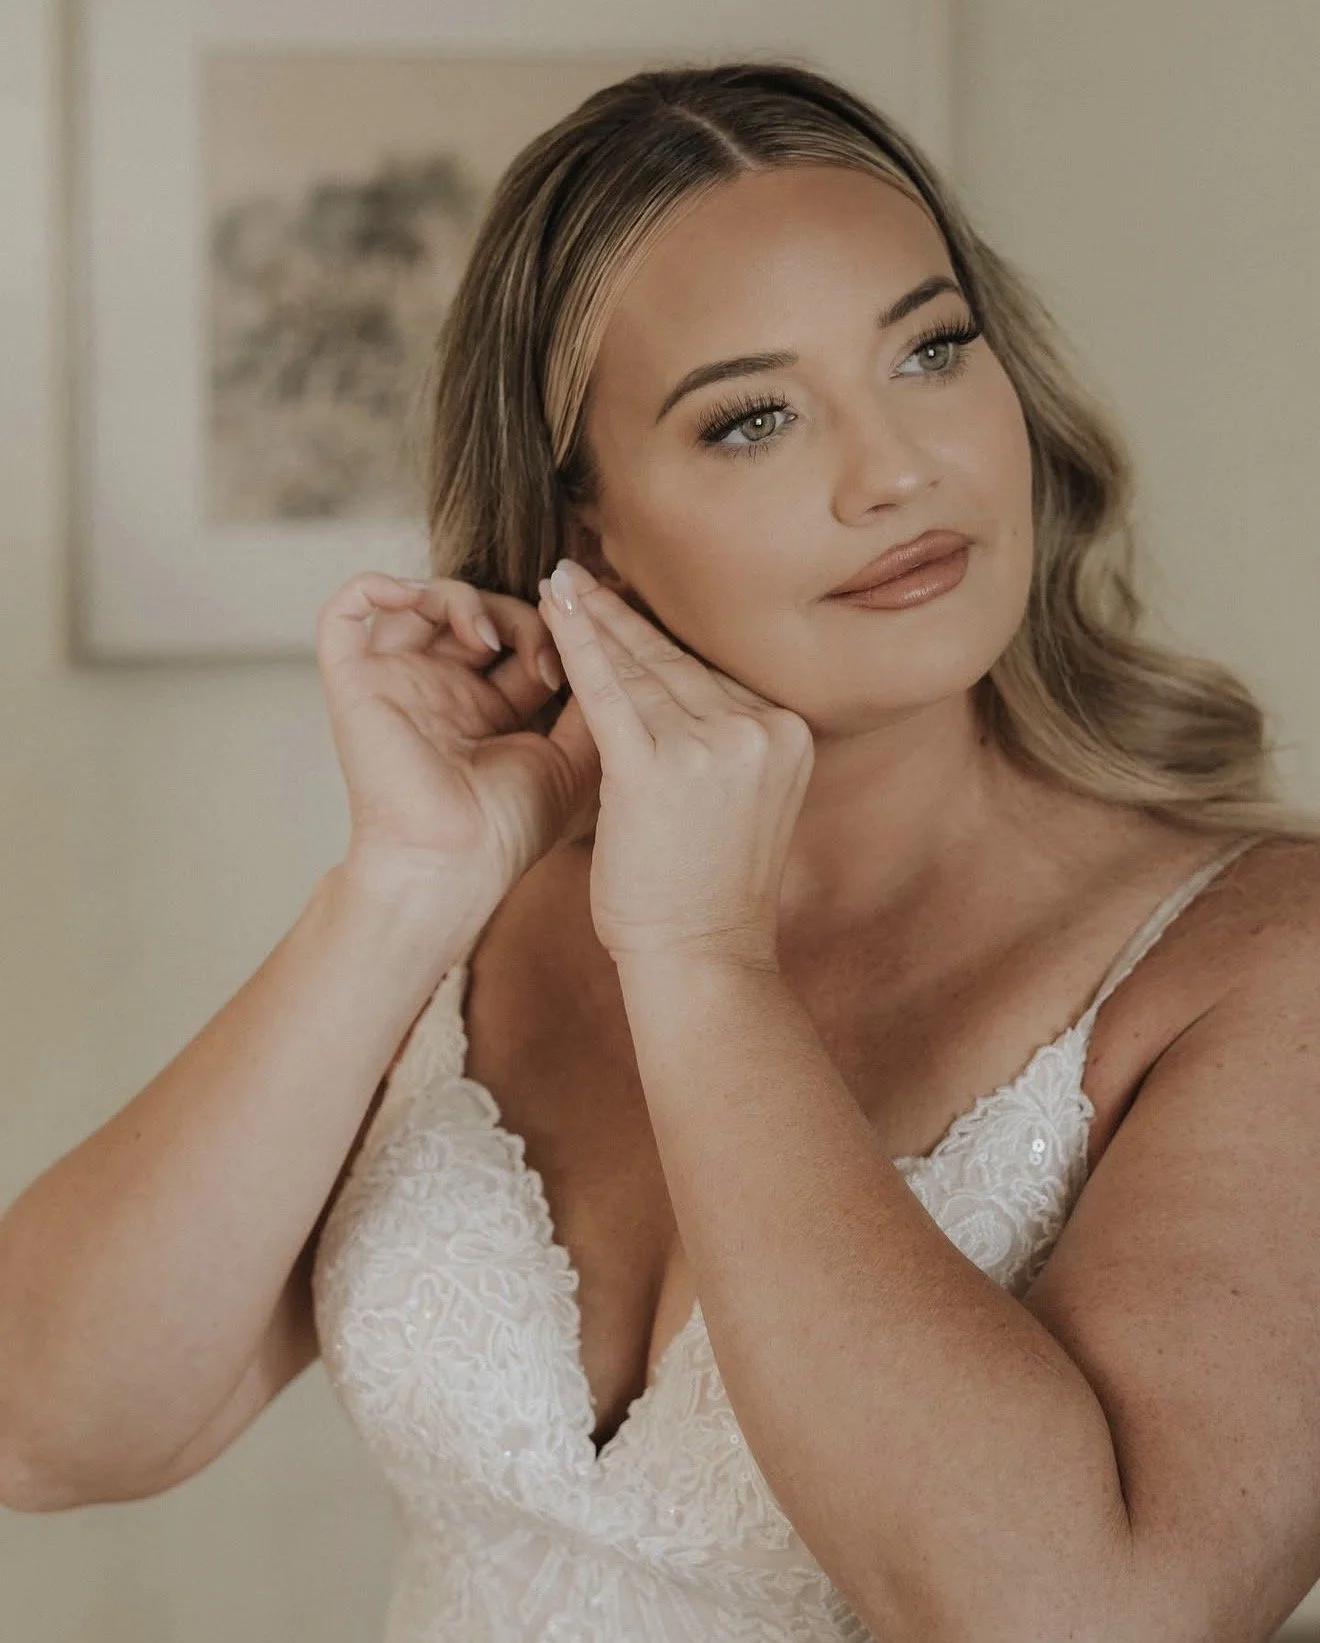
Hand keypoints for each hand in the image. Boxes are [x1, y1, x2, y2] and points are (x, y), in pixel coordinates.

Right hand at [316, 570, 602, 897]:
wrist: (457, 864)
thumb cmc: (510, 828)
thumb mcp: (572, 758)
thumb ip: (592, 703)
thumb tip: (610, 649)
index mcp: (485, 708)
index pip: (515, 638)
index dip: (550, 629)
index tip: (584, 651)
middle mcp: (439, 691)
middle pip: (471, 613)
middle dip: (516, 613)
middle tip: (545, 657)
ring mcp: (396, 684)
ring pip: (418, 602)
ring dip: (461, 599)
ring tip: (488, 639)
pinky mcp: (356, 684)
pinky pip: (345, 613)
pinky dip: (374, 586)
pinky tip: (412, 595)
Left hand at [535, 559, 813, 967]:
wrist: (703, 954)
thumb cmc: (708, 889)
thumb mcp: (742, 801)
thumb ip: (724, 743)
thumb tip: (676, 690)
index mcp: (786, 732)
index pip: (709, 673)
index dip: (658, 636)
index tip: (627, 601)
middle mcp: (758, 729)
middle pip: (674, 662)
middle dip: (620, 616)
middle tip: (580, 572)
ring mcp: (712, 745)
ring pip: (639, 671)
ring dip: (591, 622)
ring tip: (558, 586)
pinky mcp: (657, 768)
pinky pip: (608, 692)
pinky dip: (577, 643)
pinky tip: (554, 605)